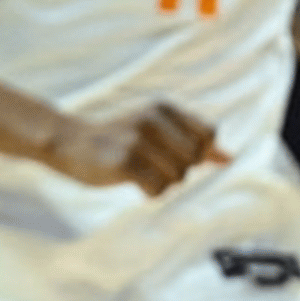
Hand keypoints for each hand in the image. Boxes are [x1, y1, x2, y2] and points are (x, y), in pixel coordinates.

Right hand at [42, 103, 229, 194]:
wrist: (69, 143)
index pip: (208, 134)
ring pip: (177, 177)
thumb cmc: (117, 140)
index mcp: (163, 108)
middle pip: (193, 159)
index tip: (175, 155)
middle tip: (152, 165)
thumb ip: (193, 142)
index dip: (198, 152)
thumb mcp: (156, 132)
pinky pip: (158, 189)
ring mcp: (138, 139)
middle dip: (178, 170)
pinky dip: (149, 192)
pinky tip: (133, 182)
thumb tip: (230, 159)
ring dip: (161, 183)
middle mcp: (152, 119)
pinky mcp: (125, 161)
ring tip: (140, 172)